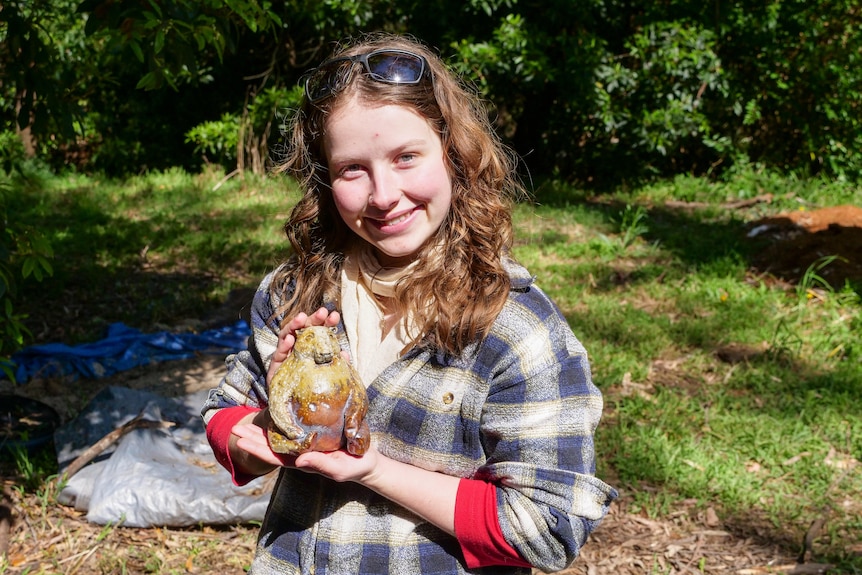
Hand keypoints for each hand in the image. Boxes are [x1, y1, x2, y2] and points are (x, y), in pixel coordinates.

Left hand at [233, 419, 379, 483]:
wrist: (367, 463)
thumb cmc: (353, 468)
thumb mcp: (338, 468)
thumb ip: (320, 465)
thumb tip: (299, 461)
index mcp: (302, 462)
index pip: (273, 457)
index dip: (256, 449)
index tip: (239, 441)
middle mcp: (300, 454)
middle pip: (270, 447)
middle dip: (252, 439)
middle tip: (234, 427)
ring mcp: (306, 446)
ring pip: (278, 438)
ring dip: (261, 431)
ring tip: (245, 421)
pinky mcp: (314, 437)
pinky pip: (292, 431)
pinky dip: (280, 423)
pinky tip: (273, 415)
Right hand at [267, 307, 340, 383]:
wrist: (295, 410)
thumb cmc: (312, 390)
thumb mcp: (327, 377)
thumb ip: (336, 365)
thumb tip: (345, 354)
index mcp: (312, 350)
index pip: (319, 333)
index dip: (326, 323)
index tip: (334, 316)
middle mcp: (298, 349)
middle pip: (304, 330)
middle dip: (312, 319)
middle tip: (322, 312)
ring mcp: (286, 356)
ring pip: (288, 336)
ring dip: (294, 325)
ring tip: (302, 318)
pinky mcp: (276, 367)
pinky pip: (278, 354)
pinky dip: (283, 345)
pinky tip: (289, 339)